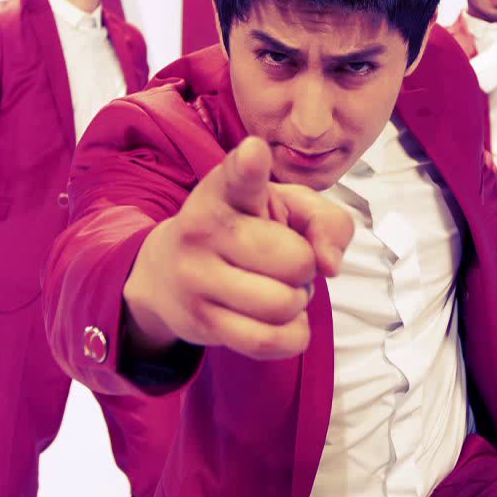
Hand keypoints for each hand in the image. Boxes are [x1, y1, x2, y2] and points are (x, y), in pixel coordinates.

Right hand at [123, 137, 354, 360]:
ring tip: (274, 287)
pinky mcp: (201, 322)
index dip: (250, 165)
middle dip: (304, 267)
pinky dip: (290, 335)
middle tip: (281, 261)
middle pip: (295, 261)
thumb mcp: (285, 207)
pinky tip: (277, 319)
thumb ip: (326, 221)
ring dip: (296, 302)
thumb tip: (329, 266)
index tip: (254, 154)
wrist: (166, 275)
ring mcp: (197, 278)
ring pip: (284, 305)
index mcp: (225, 189)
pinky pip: (270, 342)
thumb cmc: (242, 231)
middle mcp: (204, 229)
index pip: (239, 176)